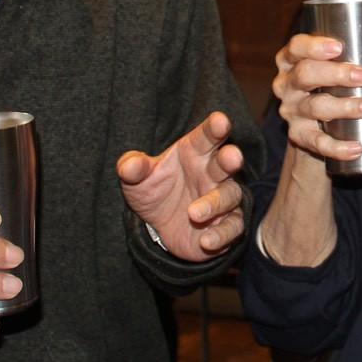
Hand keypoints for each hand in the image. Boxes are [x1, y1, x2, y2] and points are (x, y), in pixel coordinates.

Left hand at [117, 112, 246, 260]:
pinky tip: (206, 241)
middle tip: (232, 157)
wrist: (159, 226)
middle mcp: (212, 173)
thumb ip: (133, 168)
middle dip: (231, 158)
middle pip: (227, 162)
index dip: (215, 127)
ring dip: (215, 203)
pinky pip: (232, 228)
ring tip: (193, 214)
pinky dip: (221, 235)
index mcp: (195, 152)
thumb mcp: (138, 180)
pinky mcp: (226, 224)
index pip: (207, 136)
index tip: (221, 120)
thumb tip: (129, 165)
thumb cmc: (155, 190)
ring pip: (230, 196)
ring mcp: (222, 198)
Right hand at [273, 32, 361, 164]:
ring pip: (314, 107)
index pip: (296, 47)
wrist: (312, 128)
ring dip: (344, 107)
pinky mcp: (298, 136)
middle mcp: (286, 84)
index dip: (314, 46)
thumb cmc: (331, 88)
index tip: (339, 47)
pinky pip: (316, 143)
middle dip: (335, 74)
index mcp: (293, 60)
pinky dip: (337, 147)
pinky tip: (356, 148)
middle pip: (305, 75)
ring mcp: (291, 111)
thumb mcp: (341, 72)